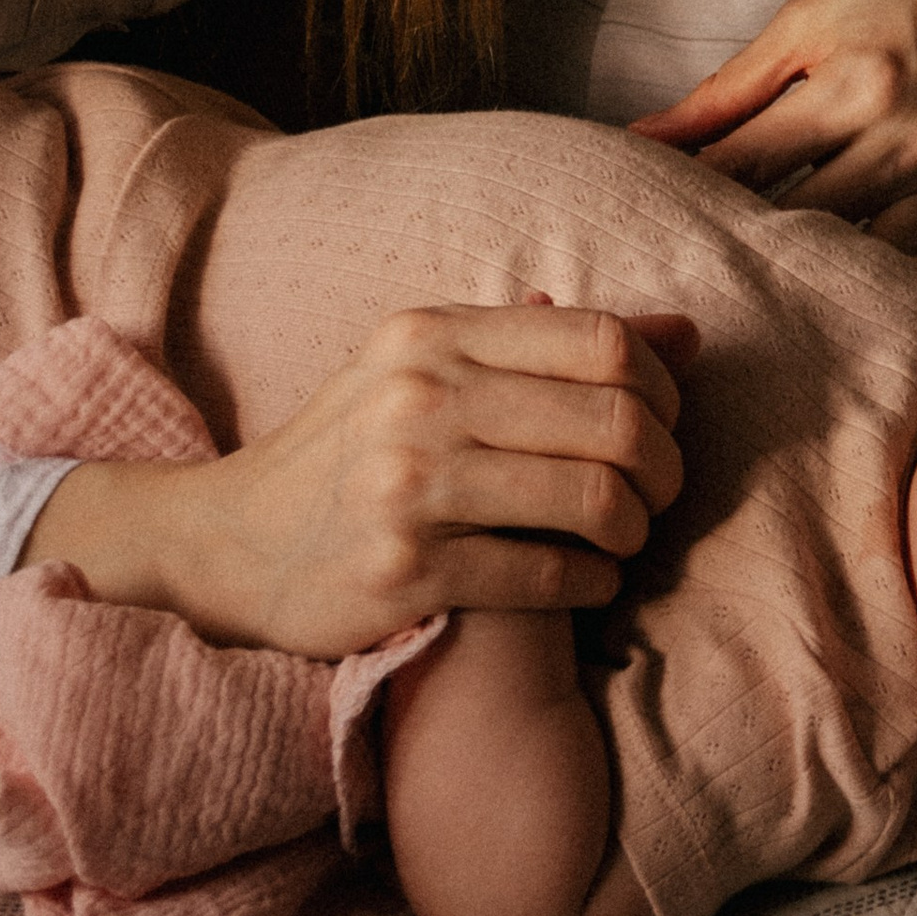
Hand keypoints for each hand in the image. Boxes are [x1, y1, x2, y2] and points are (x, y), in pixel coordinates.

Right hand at [18, 301, 694, 655]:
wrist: (230, 545)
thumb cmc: (354, 452)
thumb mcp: (430, 370)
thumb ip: (549, 348)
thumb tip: (686, 332)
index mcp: (434, 334)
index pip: (604, 339)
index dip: (660, 388)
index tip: (659, 425)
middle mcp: (421, 397)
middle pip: (614, 420)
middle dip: (664, 467)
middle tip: (658, 496)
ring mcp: (409, 485)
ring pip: (592, 499)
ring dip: (634, 530)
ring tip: (625, 541)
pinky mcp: (406, 570)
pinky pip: (550, 575)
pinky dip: (593, 584)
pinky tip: (588, 583)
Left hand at [629, 0, 916, 253]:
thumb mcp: (802, 22)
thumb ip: (726, 90)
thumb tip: (645, 137)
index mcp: (853, 88)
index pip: (748, 164)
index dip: (689, 189)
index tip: (647, 207)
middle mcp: (902, 142)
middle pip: (797, 220)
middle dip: (736, 237)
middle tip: (683, 253)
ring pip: (854, 256)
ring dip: (800, 268)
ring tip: (747, 278)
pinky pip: (913, 261)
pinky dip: (870, 276)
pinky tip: (828, 289)